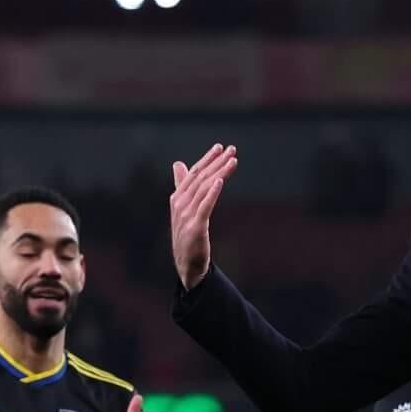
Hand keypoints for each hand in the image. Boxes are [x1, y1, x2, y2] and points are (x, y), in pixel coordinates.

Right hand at [169, 143, 239, 289]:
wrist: (186, 264)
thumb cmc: (187, 235)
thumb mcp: (183, 208)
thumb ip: (182, 185)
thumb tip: (178, 163)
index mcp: (178, 197)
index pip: (194, 173)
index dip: (207, 159)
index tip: (220, 147)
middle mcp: (180, 204)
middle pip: (200, 178)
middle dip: (216, 162)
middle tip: (231, 150)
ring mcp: (186, 215)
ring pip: (204, 189)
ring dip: (219, 173)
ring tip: (232, 161)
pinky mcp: (195, 228)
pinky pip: (204, 207)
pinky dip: (212, 193)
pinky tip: (220, 182)